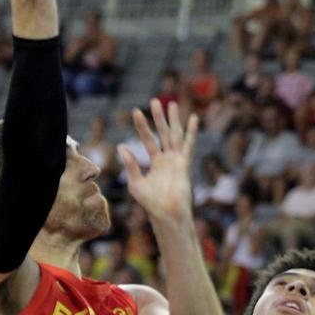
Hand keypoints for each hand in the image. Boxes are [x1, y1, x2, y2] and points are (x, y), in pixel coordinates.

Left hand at [120, 100, 198, 222]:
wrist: (167, 213)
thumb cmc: (151, 203)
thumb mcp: (135, 183)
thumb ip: (130, 164)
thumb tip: (121, 146)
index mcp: (155, 163)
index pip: (148, 140)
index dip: (142, 126)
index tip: (136, 111)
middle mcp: (167, 159)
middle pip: (162, 133)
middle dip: (159, 118)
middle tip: (155, 101)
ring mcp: (176, 160)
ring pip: (174, 135)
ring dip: (173, 119)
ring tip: (172, 103)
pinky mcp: (184, 163)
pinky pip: (187, 144)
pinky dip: (190, 131)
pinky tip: (192, 118)